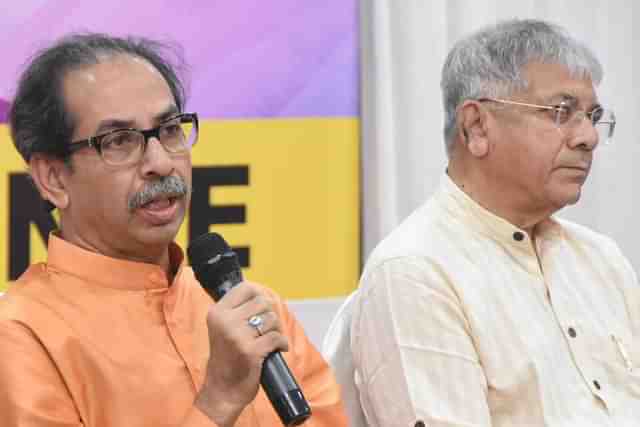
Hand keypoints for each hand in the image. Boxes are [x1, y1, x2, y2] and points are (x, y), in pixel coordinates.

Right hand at [195, 282, 288, 426]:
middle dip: (270, 315)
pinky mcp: (251, 351)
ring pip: (271, 319)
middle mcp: (225, 321)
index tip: (262, 307)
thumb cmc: (226, 359)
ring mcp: (237, 336)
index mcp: (217, 312)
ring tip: (269, 340)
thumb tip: (262, 295)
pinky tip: (278, 349)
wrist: (221, 390)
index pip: (245, 288)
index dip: (259, 294)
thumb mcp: (222, 328)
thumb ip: (237, 311)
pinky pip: (277, 337)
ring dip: (276, 329)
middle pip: (262, 302)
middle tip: (266, 328)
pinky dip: (282, 343)